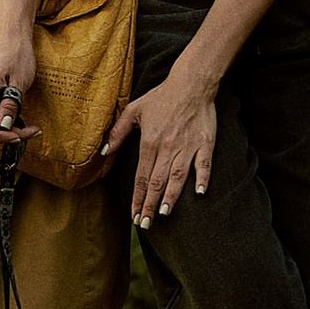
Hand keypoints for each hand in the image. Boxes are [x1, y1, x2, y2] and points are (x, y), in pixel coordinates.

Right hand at [0, 20, 41, 159]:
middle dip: (11, 134)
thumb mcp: (18, 82)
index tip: (20, 136)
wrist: (14, 39)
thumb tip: (5, 126)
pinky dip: (11, 120)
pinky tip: (23, 121)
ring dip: (13, 128)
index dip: (3, 135)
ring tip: (31, 129)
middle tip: (32, 132)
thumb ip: (10, 105)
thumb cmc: (16, 56)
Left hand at [100, 63, 219, 226]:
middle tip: (145, 224)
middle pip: (157, 182)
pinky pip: (204, 165)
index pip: (141, 176)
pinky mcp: (205, 144)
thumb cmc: (161, 97)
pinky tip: (199, 193)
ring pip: (177, 177)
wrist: (190, 84)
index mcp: (150, 142)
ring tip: (163, 214)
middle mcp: (168, 147)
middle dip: (149, 205)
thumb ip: (117, 132)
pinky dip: (202, 179)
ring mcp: (187, 147)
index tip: (133, 215)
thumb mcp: (134, 110)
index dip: (136, 197)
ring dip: (170, 197)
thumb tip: (103, 151)